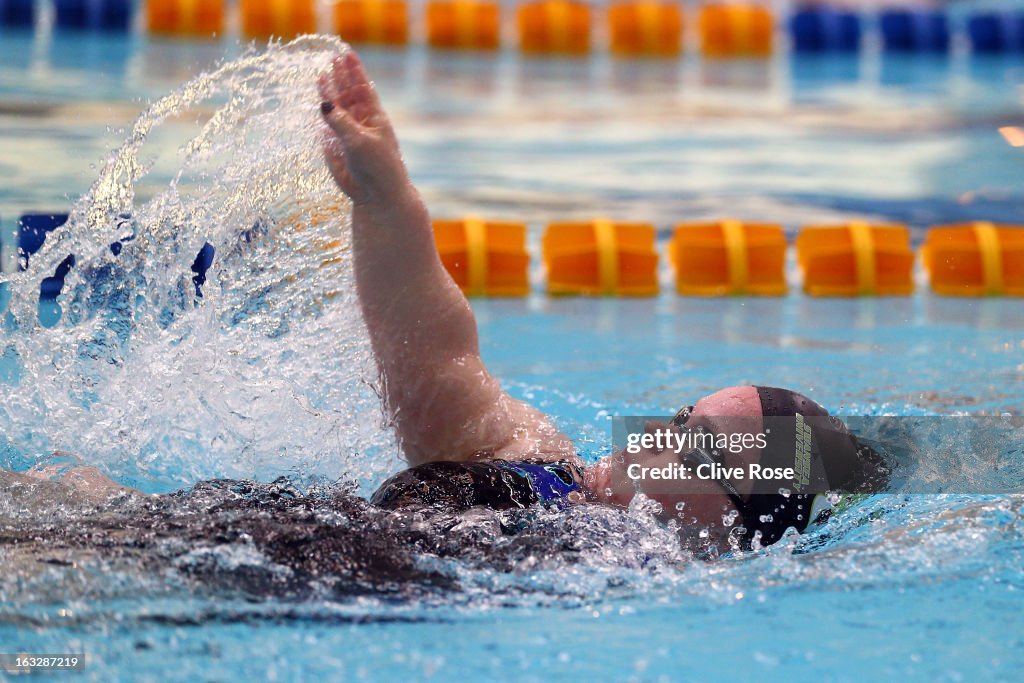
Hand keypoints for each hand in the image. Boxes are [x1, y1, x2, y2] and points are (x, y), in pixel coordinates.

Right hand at [318, 51, 406, 205]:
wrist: (376, 196)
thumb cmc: (376, 167)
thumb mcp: (359, 141)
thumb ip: (340, 122)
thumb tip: (324, 103)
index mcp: (374, 118)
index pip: (363, 88)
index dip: (354, 71)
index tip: (347, 54)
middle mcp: (361, 123)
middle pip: (348, 95)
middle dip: (341, 77)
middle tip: (333, 58)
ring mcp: (348, 134)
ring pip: (337, 109)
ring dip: (329, 93)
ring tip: (321, 75)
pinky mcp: (337, 148)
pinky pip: (328, 128)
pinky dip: (323, 116)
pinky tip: (320, 105)